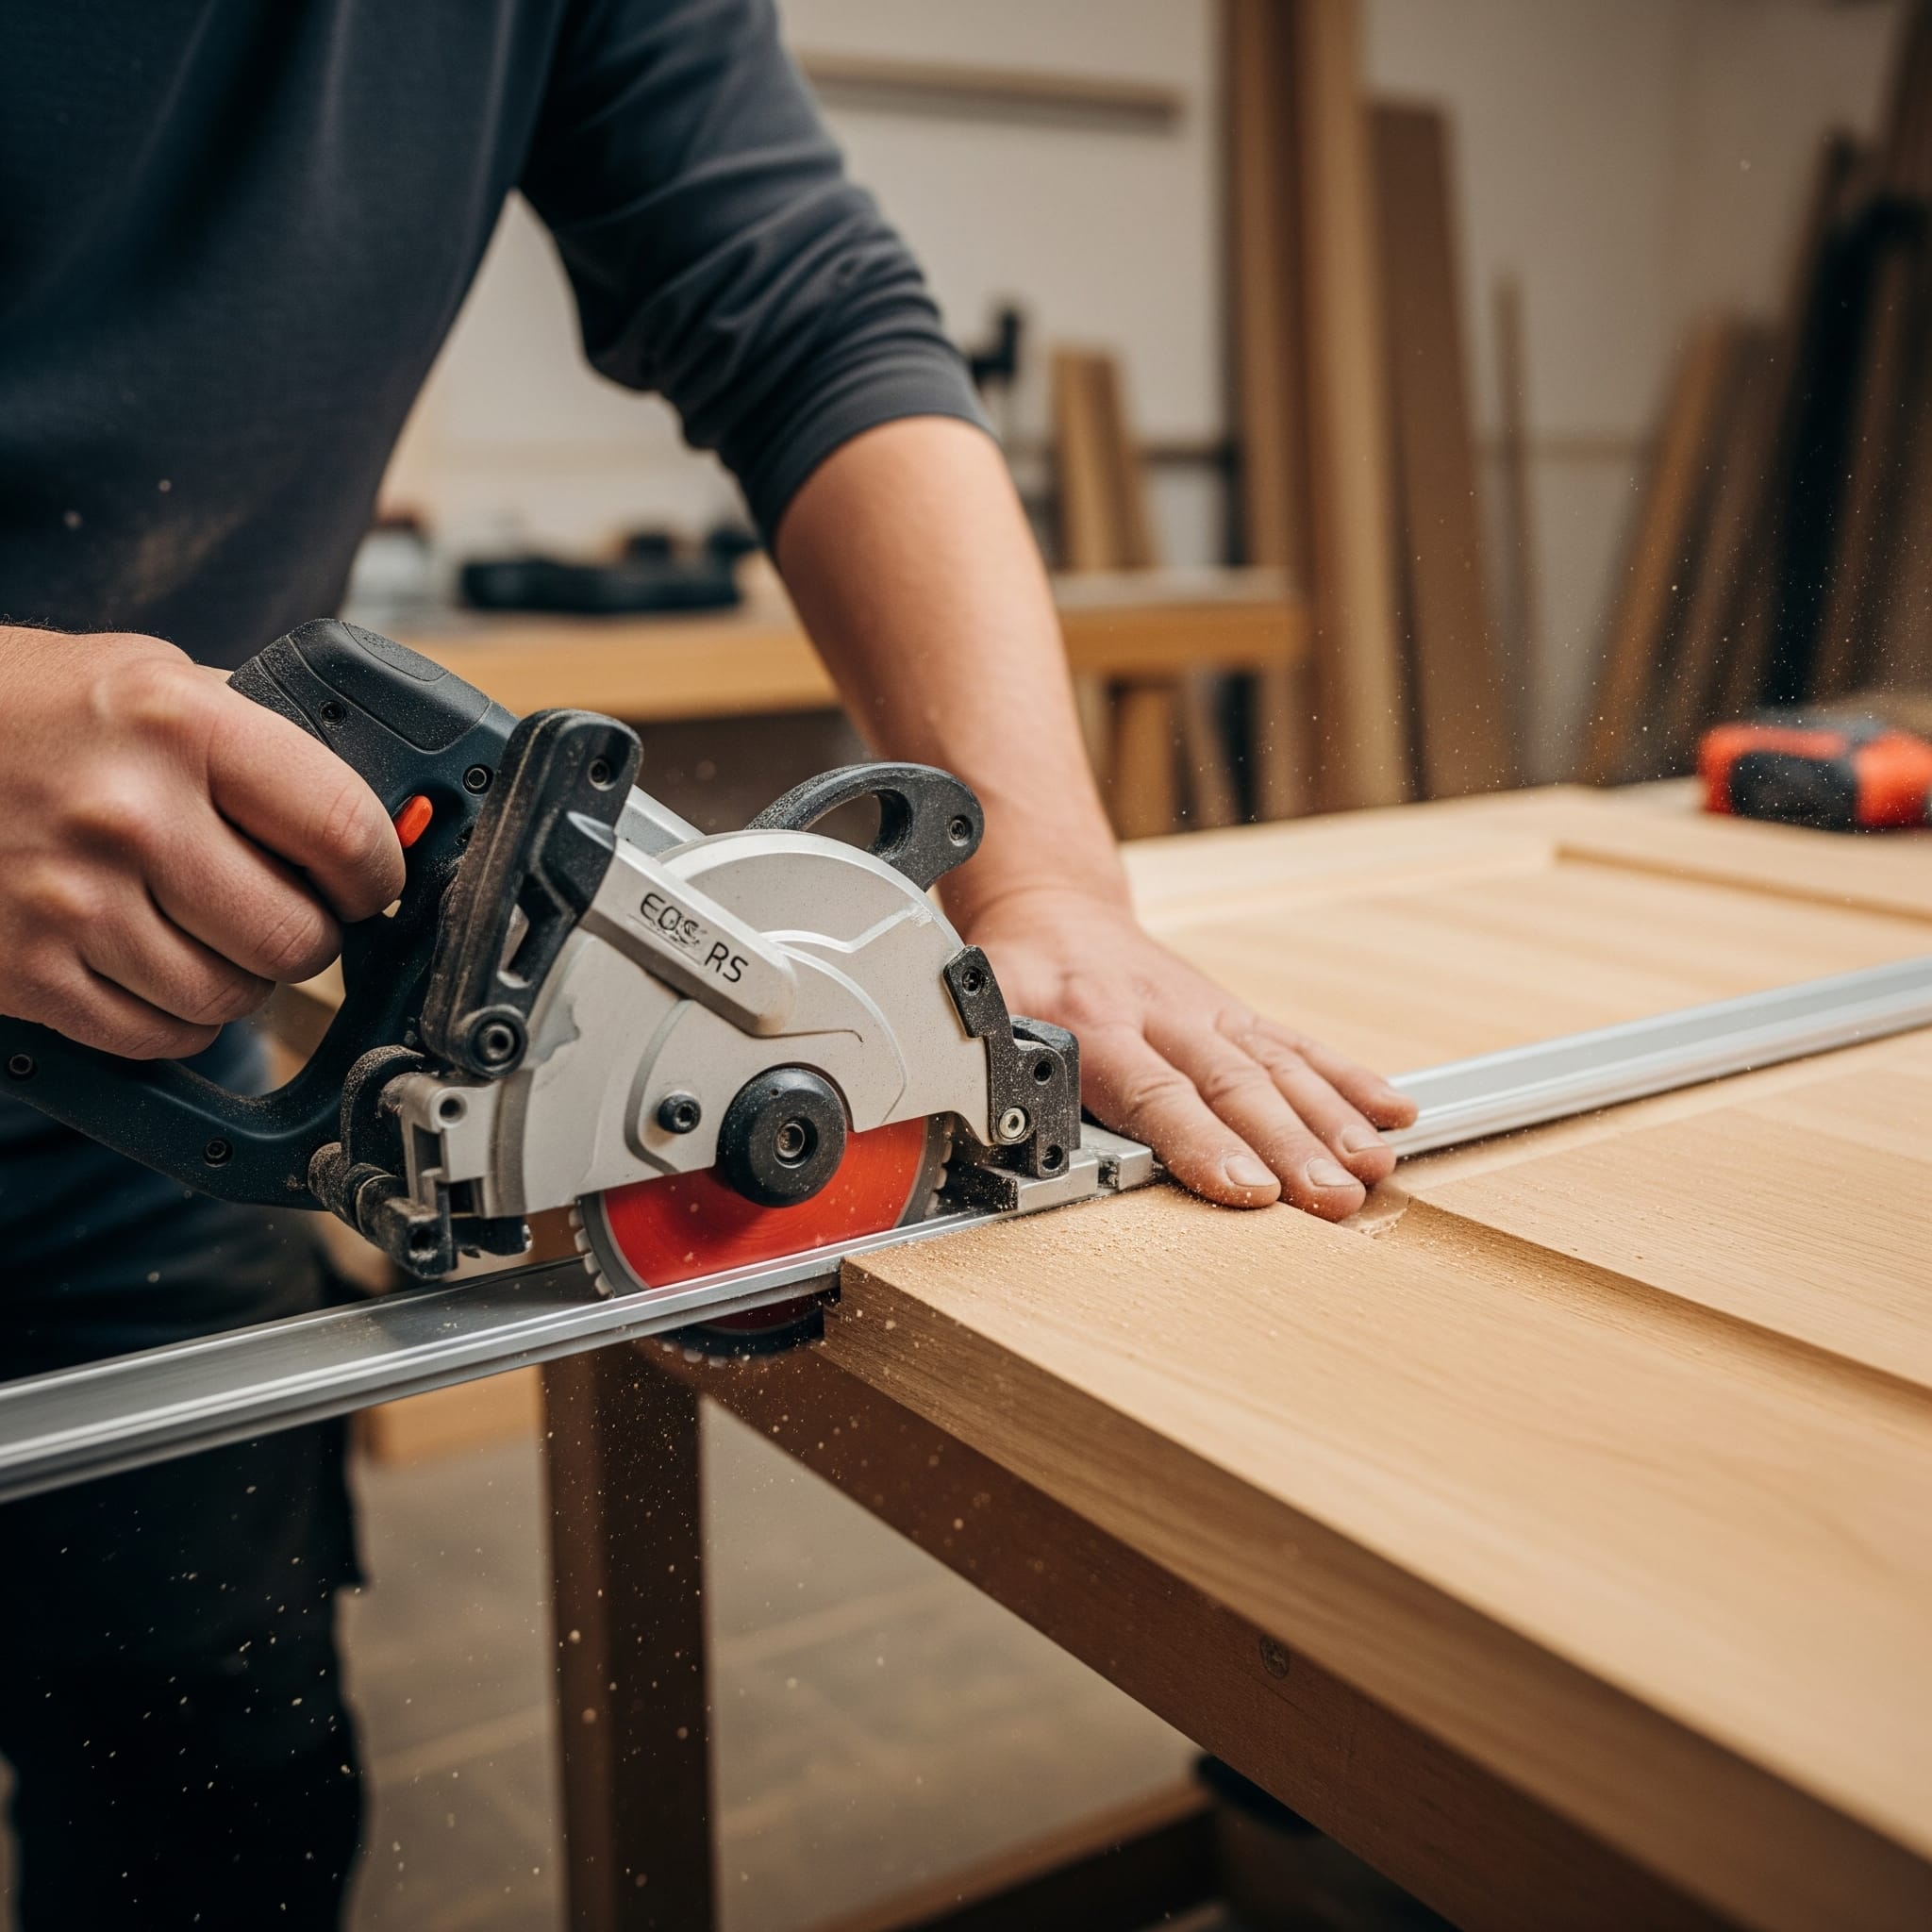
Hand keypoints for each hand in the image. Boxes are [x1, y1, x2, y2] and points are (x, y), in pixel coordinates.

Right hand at [0, 626, 404, 1057]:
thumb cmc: (25, 709)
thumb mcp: (150, 678)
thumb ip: (258, 741)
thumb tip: (374, 812)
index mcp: (178, 722)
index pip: (343, 828)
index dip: (377, 873)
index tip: (371, 882)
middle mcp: (128, 812)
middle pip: (297, 937)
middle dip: (310, 935)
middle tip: (288, 911)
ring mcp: (71, 900)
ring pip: (233, 998)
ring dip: (240, 978)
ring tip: (208, 929)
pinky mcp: (26, 971)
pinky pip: (159, 1035)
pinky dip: (176, 1017)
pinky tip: (155, 963)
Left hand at [966, 886, 1417, 1217]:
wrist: (1055, 908)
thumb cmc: (1019, 973)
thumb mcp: (980, 1010)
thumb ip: (982, 1064)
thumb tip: (977, 1120)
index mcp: (1098, 1026)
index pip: (1156, 1093)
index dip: (1203, 1143)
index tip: (1246, 1188)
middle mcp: (1165, 1018)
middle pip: (1234, 1087)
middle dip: (1289, 1146)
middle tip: (1332, 1197)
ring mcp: (1210, 1015)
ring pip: (1279, 1066)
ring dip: (1331, 1120)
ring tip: (1371, 1169)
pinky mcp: (1237, 1017)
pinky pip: (1299, 1045)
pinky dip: (1349, 1078)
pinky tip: (1394, 1112)